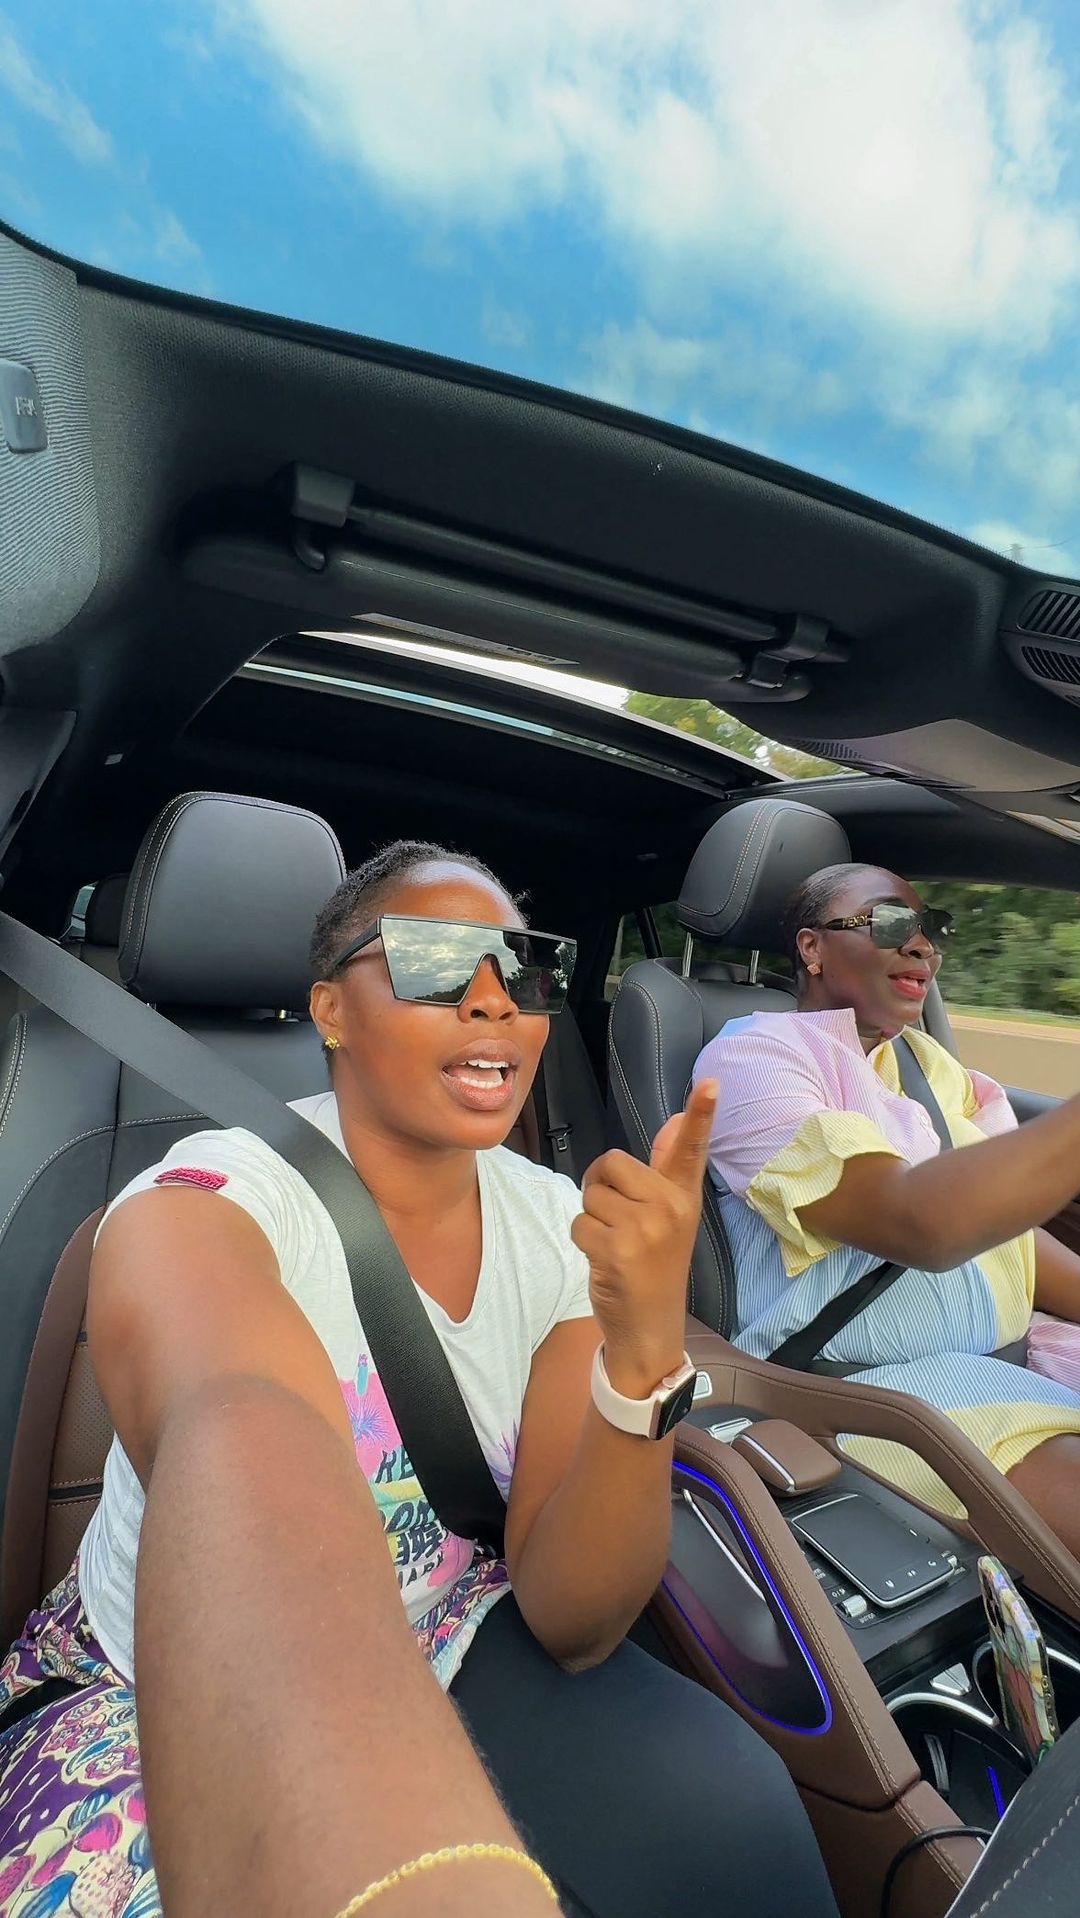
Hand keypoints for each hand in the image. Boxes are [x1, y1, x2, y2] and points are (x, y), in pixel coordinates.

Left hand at [571, 1079, 717, 1395]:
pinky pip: (579, 1223)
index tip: (709, 1084)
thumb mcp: (669, 1217)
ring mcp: (645, 1230)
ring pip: (590, 1194)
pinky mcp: (617, 1251)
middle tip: (618, 1219)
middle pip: (610, 1163)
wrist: (650, 1328)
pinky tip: (605, 1261)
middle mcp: (670, 1209)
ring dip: (591, 1218)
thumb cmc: (655, 1265)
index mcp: (683, 1197)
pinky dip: (583, 1240)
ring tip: (615, 1243)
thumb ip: (667, 1168)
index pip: (691, 1149)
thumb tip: (673, 1119)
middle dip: (601, 1187)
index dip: (700, 1115)